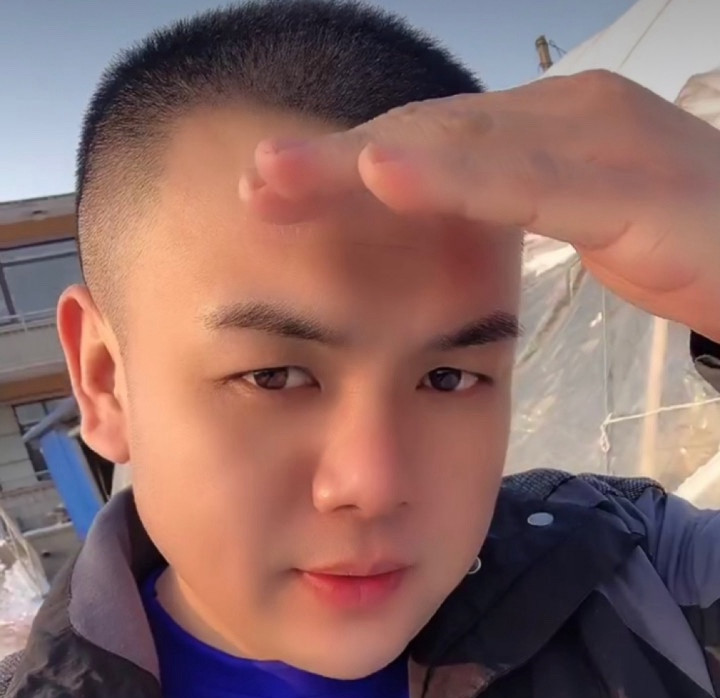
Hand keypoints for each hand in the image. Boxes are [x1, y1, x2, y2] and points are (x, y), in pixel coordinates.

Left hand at [242, 71, 719, 340]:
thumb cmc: (682, 242)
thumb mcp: (580, 218)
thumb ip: (514, 204)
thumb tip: (448, 214)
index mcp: (543, 130)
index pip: (427, 142)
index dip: (346, 166)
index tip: (275, 191)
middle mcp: (564, 117)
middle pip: (427, 134)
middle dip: (334, 160)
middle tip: (256, 178)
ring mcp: (598, 141)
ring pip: (464, 146)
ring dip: (366, 161)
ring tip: (285, 173)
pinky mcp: (630, 186)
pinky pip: (529, 182)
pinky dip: (453, 179)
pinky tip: (389, 175)